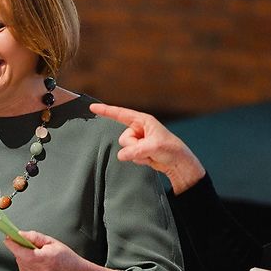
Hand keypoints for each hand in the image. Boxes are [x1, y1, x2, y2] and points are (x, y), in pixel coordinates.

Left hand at [3, 231, 91, 270]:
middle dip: (22, 249)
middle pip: (18, 256)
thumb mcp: (52, 242)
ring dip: (25, 258)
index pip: (18, 250)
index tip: (8, 237)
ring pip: (20, 264)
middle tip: (34, 247)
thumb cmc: (68, 260)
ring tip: (40, 258)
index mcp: (40, 259)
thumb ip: (34, 237)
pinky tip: (40, 266)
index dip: (11, 242)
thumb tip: (21, 234)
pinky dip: (28, 266)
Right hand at [90, 103, 206, 193]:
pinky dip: (139, 159)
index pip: (120, 114)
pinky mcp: (138, 150)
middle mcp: (139, 129)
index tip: (92, 107)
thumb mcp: (152, 147)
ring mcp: (138, 140)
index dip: (105, 110)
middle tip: (148, 149)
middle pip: (123, 138)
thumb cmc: (171, 149)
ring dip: (137, 154)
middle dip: (133, 146)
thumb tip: (121, 155)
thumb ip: (134, 150)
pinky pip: (129, 156)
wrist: (178, 163)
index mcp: (143, 120)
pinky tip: (149, 158)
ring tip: (150, 154)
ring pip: (125, 148)